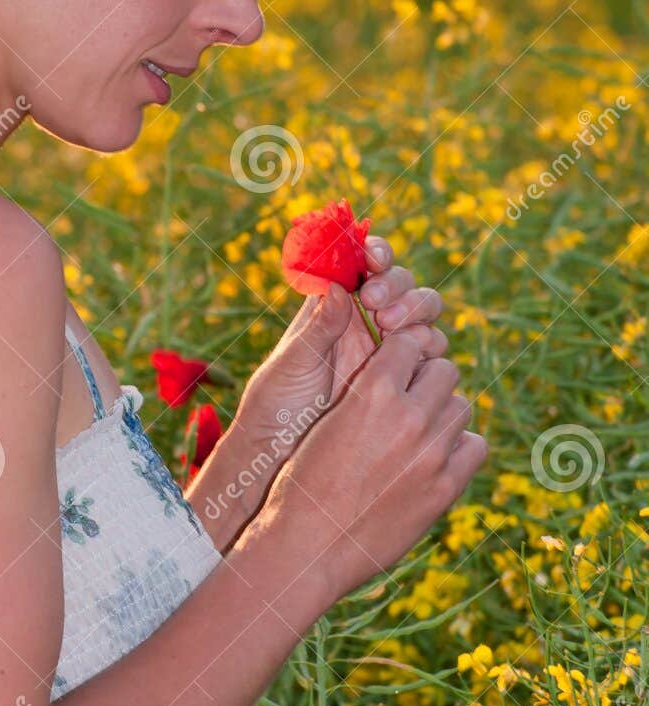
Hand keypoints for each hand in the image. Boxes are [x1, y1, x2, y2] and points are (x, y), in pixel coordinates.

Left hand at [232, 233, 449, 462]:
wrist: (285, 451)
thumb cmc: (277, 402)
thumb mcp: (293, 363)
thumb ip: (319, 328)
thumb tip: (342, 287)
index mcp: (334, 307)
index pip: (364, 266)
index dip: (376, 254)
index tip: (373, 259)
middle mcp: (365, 322)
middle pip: (402, 286)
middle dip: (398, 287)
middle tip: (378, 304)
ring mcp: (388, 349)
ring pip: (421, 316)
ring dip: (415, 312)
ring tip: (390, 326)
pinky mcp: (404, 378)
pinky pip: (428, 354)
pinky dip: (428, 346)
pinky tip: (412, 355)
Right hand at [261, 329, 488, 609]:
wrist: (307, 548)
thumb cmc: (303, 484)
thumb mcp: (326, 424)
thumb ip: (368, 397)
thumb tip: (399, 380)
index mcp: (371, 391)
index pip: (411, 342)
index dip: (404, 351)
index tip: (398, 364)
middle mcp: (408, 416)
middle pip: (445, 371)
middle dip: (428, 380)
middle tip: (409, 401)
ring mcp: (432, 454)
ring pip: (461, 407)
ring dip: (443, 413)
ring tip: (418, 433)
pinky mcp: (445, 489)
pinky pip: (474, 447)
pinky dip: (460, 448)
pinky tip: (436, 459)